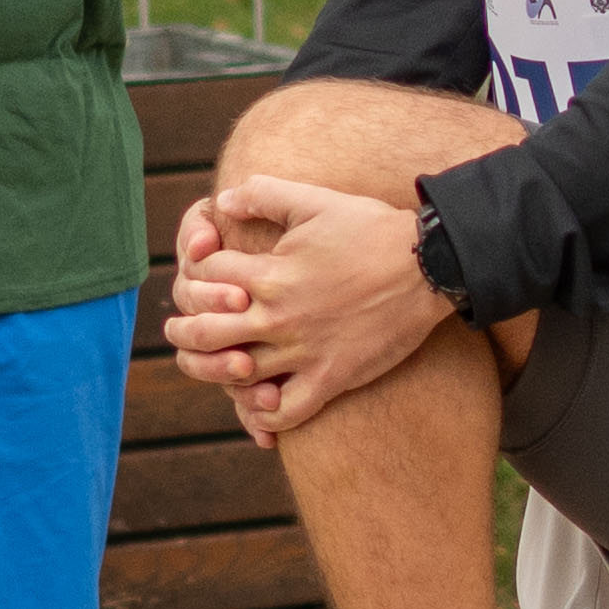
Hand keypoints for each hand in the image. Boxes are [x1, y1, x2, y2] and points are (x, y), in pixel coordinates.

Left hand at [159, 174, 454, 440]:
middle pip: (203, 333)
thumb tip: (221, 200)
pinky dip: (263, 414)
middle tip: (179, 331)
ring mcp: (304, 351)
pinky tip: (258, 401)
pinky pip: (284, 412)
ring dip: (212, 373)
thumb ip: (262, 194)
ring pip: (235, 376)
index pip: (202, 279)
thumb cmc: (371, 229)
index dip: (191, 276)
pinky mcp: (331, 378)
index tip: (198, 279)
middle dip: (182, 332)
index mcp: (269, 273)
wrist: (429, 266)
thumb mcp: (314, 200)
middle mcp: (278, 316)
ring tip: (209, 366)